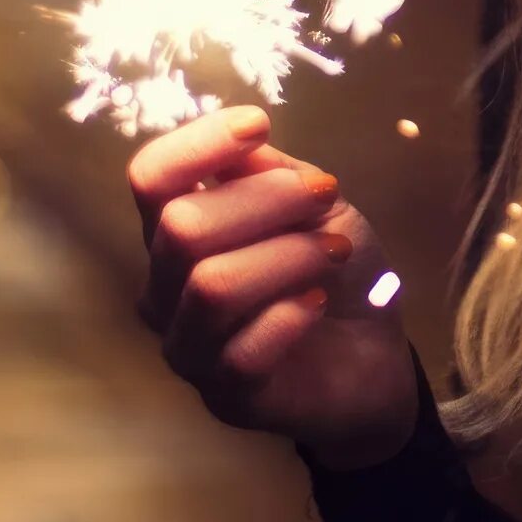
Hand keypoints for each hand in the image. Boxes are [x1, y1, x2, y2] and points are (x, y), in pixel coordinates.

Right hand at [128, 104, 416, 468]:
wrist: (372, 353)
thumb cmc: (330, 268)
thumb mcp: (313, 206)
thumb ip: (272, 174)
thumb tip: (244, 144)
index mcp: (175, 230)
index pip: (149, 178)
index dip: (196, 145)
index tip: (258, 124)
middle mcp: (164, 288)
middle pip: (182, 227)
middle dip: (266, 200)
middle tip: (327, 194)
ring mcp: (188, 347)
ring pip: (210, 287)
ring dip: (287, 257)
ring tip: (335, 252)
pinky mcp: (225, 396)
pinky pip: (242, 351)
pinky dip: (289, 316)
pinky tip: (317, 303)